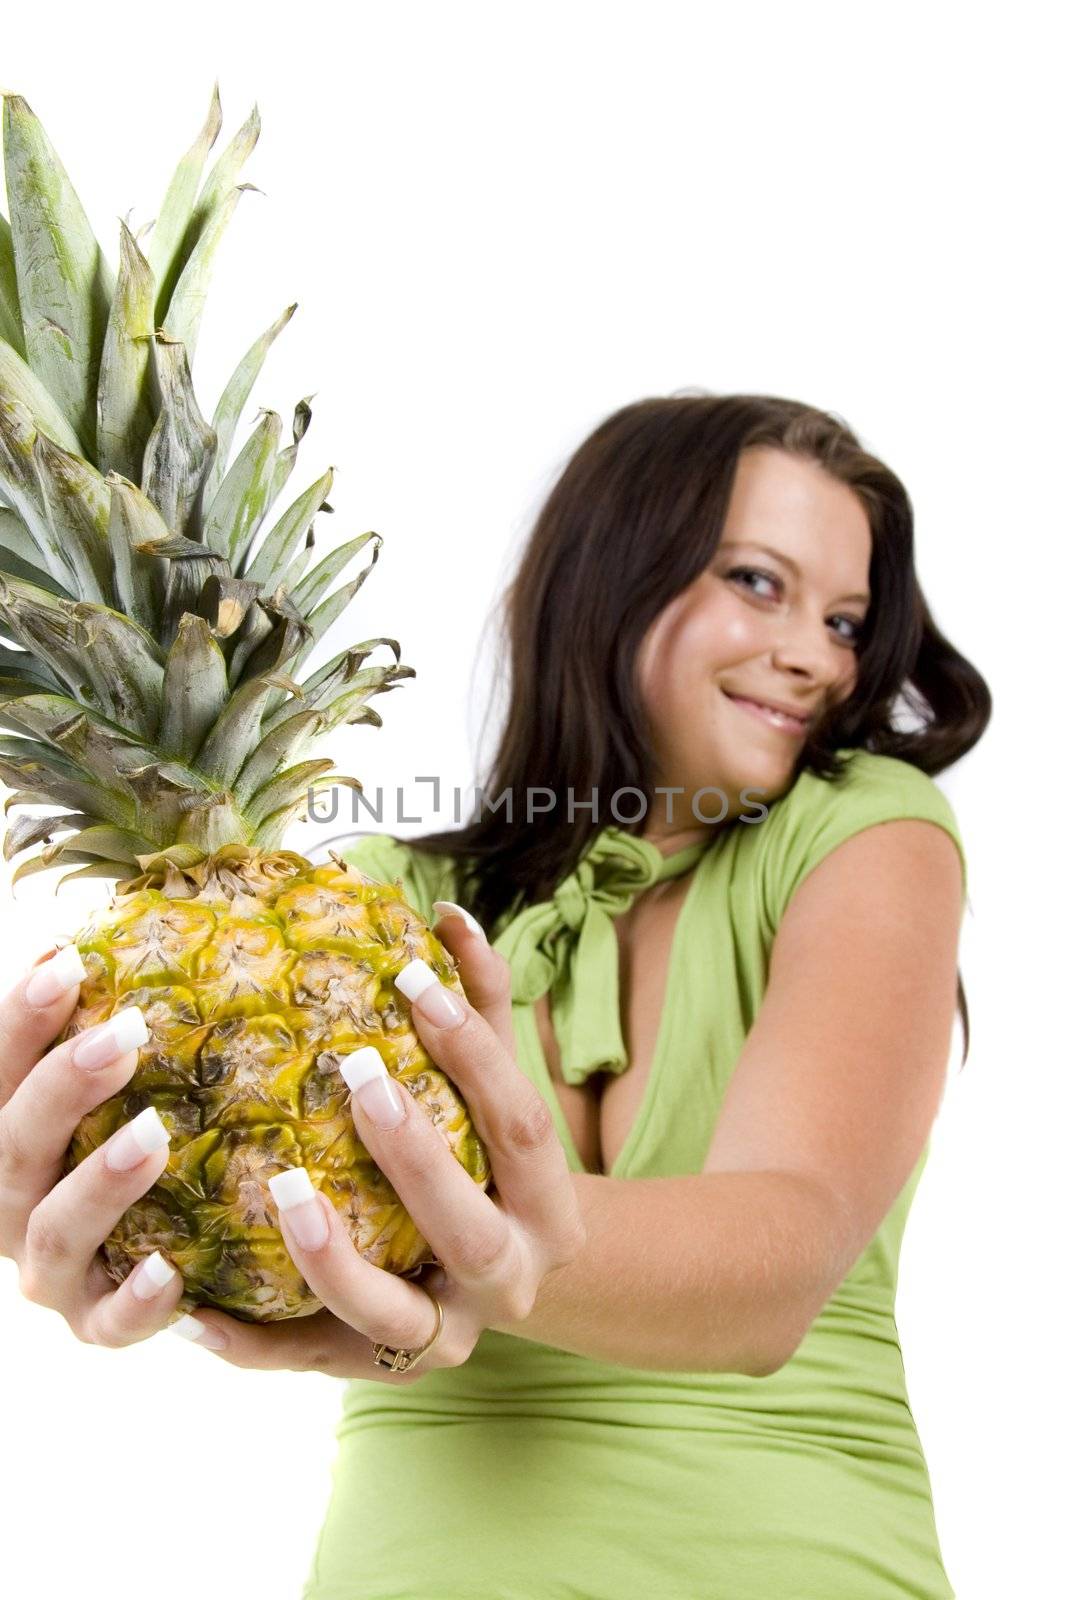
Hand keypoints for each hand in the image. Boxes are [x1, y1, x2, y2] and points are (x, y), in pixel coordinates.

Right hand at [1, 944, 185, 1342]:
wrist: (137, 1263)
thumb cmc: (120, 1142)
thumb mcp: (105, 1081)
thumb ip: (100, 1023)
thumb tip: (121, 926)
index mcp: (3, 1137)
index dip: (18, 1018)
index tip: (65, 960)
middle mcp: (10, 1203)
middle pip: (13, 1145)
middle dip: (63, 1085)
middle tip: (128, 1032)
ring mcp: (51, 1272)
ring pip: (55, 1233)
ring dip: (100, 1184)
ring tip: (155, 1135)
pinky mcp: (97, 1325)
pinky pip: (111, 1325)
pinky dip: (136, 1303)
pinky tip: (172, 1272)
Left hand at [177, 903, 586, 1380]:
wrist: (499, 1283)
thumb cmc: (487, 1161)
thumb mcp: (495, 1091)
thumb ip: (479, 1008)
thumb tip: (447, 914)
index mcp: (550, 1205)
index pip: (521, 1125)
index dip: (475, 1050)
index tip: (415, 978)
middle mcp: (510, 1280)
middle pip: (467, 1227)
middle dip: (414, 1154)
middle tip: (356, 1072)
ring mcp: (446, 1337)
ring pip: (393, 1315)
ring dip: (333, 1258)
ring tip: (284, 1188)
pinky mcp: (375, 1373)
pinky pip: (310, 1362)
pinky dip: (253, 1344)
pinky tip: (192, 1306)